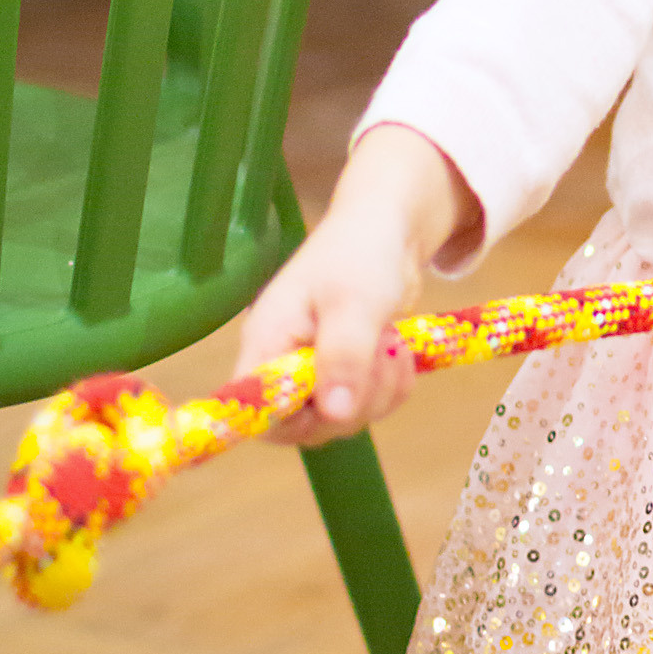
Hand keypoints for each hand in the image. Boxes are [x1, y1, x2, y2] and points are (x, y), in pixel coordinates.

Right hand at [234, 123, 478, 443]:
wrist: (389, 230)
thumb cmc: (361, 253)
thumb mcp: (355, 301)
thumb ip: (343, 355)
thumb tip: (333, 415)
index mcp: (268, 342)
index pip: (255, 409)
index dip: (287, 421)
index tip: (331, 405)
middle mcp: (284, 362)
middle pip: (304, 424)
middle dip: (353, 401)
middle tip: (379, 357)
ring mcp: (316, 370)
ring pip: (342, 418)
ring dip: (380, 390)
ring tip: (390, 342)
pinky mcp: (346, 373)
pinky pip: (367, 405)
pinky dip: (392, 385)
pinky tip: (397, 350)